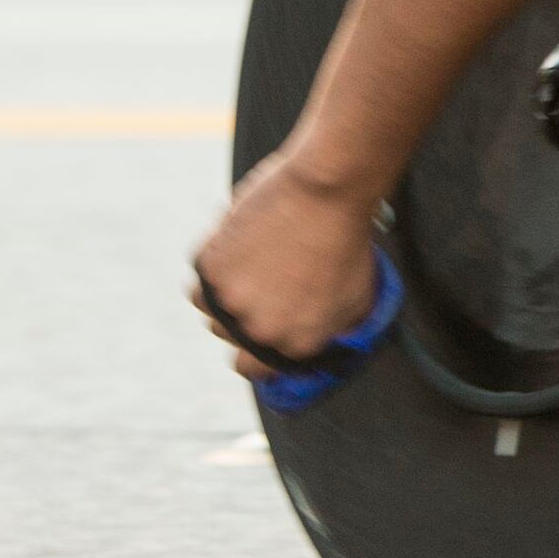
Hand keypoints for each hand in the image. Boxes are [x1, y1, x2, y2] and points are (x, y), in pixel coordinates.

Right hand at [188, 149, 383, 375]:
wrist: (330, 189)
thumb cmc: (350, 239)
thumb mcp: (357, 299)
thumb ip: (330, 331)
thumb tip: (319, 344)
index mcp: (293, 344)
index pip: (253, 368)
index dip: (256, 346)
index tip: (260, 324)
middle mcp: (259, 331)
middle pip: (227, 334)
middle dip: (240, 314)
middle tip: (260, 282)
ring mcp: (231, 300)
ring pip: (208, 306)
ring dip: (222, 290)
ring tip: (251, 259)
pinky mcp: (211, 265)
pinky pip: (201, 273)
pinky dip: (215, 259)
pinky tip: (240, 241)